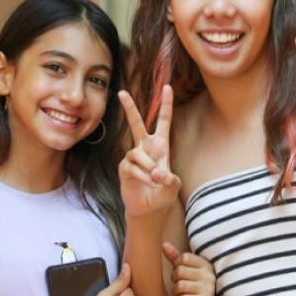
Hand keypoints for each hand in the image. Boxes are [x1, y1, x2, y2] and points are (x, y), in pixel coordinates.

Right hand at [118, 85, 181, 217]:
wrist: (150, 209)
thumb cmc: (163, 194)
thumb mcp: (173, 186)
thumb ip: (169, 179)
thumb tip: (157, 173)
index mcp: (161, 145)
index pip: (163, 121)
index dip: (166, 104)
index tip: (167, 86)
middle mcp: (145, 147)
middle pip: (136, 124)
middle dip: (129, 108)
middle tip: (121, 92)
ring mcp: (133, 157)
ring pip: (137, 154)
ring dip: (148, 168)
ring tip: (155, 180)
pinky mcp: (124, 168)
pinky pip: (131, 167)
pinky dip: (142, 176)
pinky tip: (148, 183)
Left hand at [164, 243, 213, 295]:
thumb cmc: (188, 291)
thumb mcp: (182, 272)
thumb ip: (175, 257)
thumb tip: (164, 244)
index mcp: (207, 265)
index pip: (184, 258)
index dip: (177, 267)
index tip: (182, 276)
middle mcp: (210, 276)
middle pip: (180, 271)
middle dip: (176, 280)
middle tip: (181, 288)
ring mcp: (209, 289)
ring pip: (180, 285)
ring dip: (177, 292)